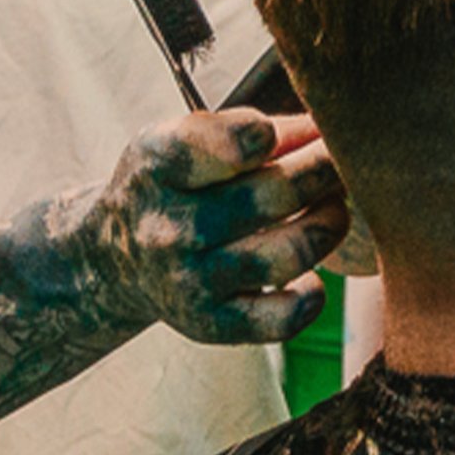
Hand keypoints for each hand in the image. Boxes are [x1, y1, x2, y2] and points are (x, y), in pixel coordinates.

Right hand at [80, 111, 349, 344]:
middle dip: (324, 170)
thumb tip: (327, 128)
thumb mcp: (185, 139)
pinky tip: (309, 275)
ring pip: (291, 253)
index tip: (287, 132)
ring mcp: (190, 282)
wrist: (116, 261)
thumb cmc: (174, 185)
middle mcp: (169, 226)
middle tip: (338, 163)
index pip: (232, 143)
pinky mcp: (211, 326)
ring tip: (334, 209)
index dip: (273, 133)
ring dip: (330, 224)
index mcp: (159, 164)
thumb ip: (253, 129)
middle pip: (277, 195)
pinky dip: (312, 295)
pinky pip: (284, 318)